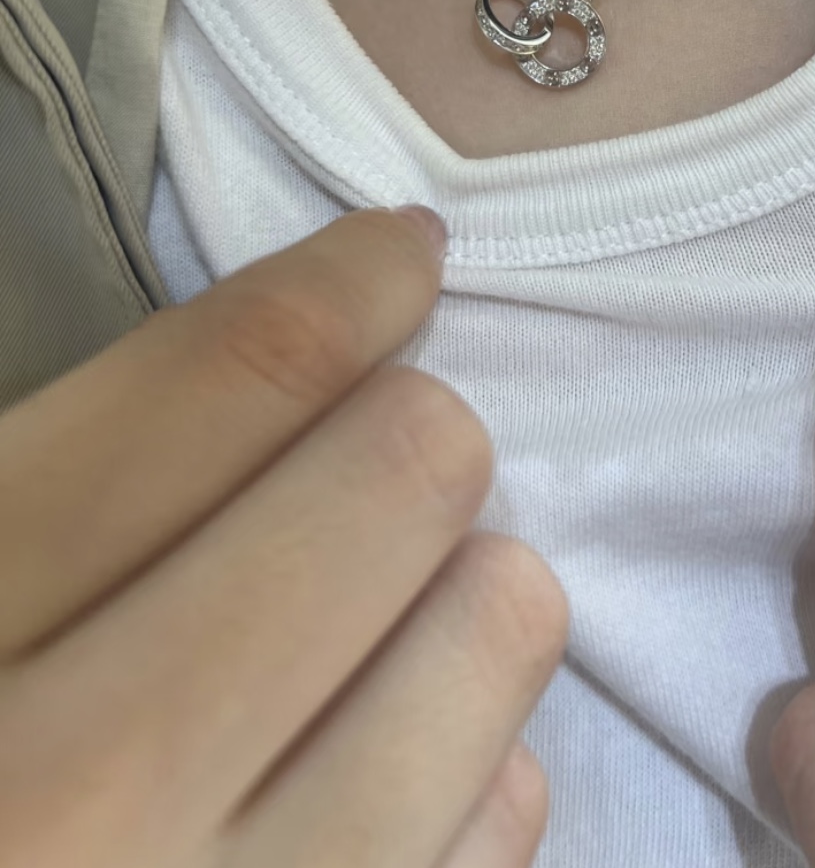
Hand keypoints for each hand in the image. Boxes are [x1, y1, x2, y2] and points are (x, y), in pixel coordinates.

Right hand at [0, 208, 566, 867]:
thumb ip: (67, 487)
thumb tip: (304, 347)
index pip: (220, 383)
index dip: (343, 281)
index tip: (404, 253)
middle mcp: (81, 793)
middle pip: (394, 479)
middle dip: (408, 440)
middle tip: (376, 468)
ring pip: (493, 632)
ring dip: (465, 595)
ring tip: (389, 632)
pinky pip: (499, 824)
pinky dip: (470, 775)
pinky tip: (385, 791)